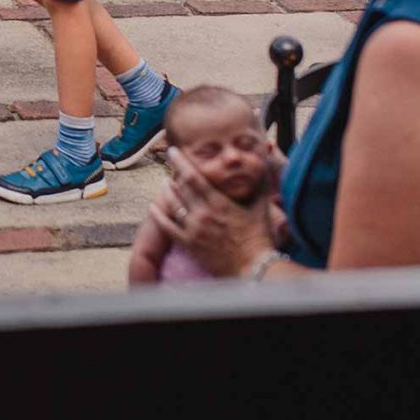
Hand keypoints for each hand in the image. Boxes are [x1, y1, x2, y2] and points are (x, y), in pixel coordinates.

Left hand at [153, 146, 276, 277]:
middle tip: (171, 166)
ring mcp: (194, 229)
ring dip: (167, 192)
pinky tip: (153, 207)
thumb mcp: (262, 208)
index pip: (193, 176)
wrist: (254, 268)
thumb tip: (266, 166)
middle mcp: (203, 213)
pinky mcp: (189, 244)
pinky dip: (159, 216)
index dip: (181, 162)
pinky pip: (168, 228)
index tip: (173, 151)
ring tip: (165, 184)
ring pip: (174, 205)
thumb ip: (262, 186)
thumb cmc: (260, 239)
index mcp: (219, 202)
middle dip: (175, 175)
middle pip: (182, 188)